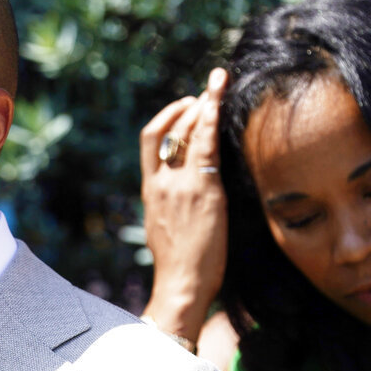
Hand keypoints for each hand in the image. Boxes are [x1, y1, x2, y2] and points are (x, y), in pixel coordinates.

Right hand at [139, 68, 228, 343]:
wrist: (180, 283)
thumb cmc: (178, 265)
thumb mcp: (164, 229)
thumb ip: (170, 206)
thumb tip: (183, 200)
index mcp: (150, 190)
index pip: (150, 142)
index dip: (166, 118)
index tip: (183, 106)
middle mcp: (160, 182)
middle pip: (166, 131)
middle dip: (186, 107)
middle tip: (206, 92)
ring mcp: (179, 184)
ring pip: (185, 132)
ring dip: (201, 104)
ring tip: (217, 87)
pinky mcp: (202, 190)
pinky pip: (205, 145)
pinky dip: (211, 119)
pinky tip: (219, 101)